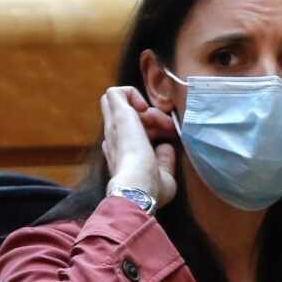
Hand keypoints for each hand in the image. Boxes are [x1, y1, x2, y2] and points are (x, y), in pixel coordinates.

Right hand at [99, 86, 177, 208]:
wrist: (138, 188)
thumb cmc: (150, 189)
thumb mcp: (163, 175)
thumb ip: (164, 160)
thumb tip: (166, 146)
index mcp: (122, 153)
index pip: (130, 134)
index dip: (152, 133)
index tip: (167, 142)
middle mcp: (115, 138)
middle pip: (126, 116)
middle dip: (148, 116)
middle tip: (163, 128)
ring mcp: (115, 126)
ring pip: (122, 103)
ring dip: (146, 109)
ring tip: (160, 122)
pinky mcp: (118, 115)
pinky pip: (117, 92)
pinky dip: (133, 93)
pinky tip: (144, 108)